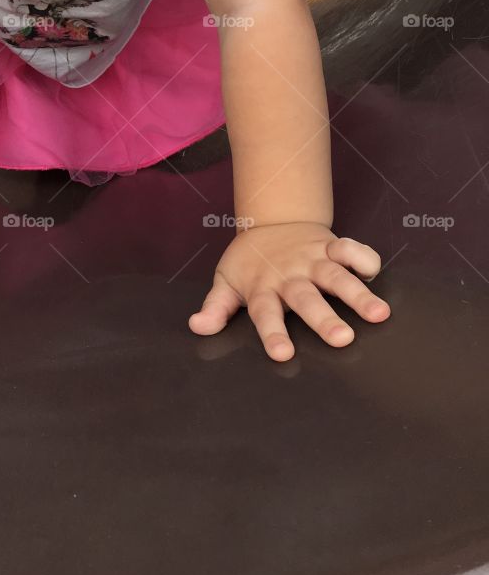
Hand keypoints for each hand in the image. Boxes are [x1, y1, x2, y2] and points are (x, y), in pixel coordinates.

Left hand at [188, 221, 390, 360]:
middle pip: (307, 298)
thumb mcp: (226, 281)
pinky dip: (363, 256)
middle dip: (324, 318)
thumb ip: (216, 307)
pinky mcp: (330, 245)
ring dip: (357, 293)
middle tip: (343, 339)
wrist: (270, 219)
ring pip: (335, 276)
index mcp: (263, 288)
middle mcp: (289, 275)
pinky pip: (349, 248)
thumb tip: (197, 327)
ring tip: (379, 314)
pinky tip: (375, 272)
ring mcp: (311, 259)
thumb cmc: (250, 261)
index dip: (273, 334)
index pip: (266, 314)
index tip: (283, 355)